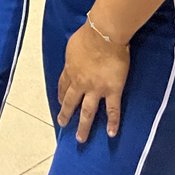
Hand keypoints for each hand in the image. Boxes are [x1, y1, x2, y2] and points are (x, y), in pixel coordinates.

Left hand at [57, 20, 129, 141]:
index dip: (62, 95)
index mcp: (71, 69)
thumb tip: (75, 58)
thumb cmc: (88, 35)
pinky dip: (113, 123)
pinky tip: (112, 133)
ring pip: (88, 112)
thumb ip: (73, 56)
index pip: (63, 85)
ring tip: (80, 139)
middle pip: (71, 102)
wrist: (104, 35)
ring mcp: (96, 89)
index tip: (60, 102)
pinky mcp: (112, 91)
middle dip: (66, 115)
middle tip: (63, 124)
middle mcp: (80, 82)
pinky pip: (112, 110)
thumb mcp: (72, 45)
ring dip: (84, 126)